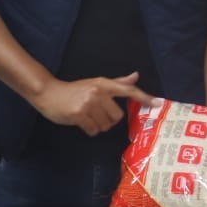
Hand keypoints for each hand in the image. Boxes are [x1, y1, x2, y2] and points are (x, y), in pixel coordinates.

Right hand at [30, 73, 155, 135]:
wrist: (48, 93)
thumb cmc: (74, 90)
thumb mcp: (95, 84)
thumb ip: (117, 83)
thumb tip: (136, 75)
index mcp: (103, 84)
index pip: (127, 89)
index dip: (143, 97)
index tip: (158, 103)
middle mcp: (97, 92)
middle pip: (117, 116)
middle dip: (107, 120)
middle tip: (95, 114)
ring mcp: (88, 103)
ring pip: (104, 125)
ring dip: (97, 126)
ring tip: (86, 117)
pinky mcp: (79, 114)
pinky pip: (93, 130)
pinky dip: (89, 130)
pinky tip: (80, 121)